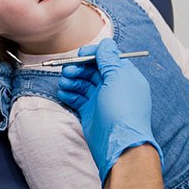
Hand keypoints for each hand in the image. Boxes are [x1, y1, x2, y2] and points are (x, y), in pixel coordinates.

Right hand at [56, 38, 162, 184]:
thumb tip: (106, 43)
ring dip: (71, 80)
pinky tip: (63, 93)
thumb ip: (109, 59)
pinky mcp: (91, 112)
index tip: (79, 55)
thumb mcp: (117, 78)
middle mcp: (114, 87)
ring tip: (64, 83)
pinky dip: (69, 94)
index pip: (107, 58)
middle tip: (67, 71)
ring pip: (83, 83)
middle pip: (92, 70)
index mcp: (125, 76)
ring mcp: (102, 100)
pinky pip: (77, 98)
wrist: (118, 144)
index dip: (92, 55)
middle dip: (78, 68)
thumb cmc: (122, 111)